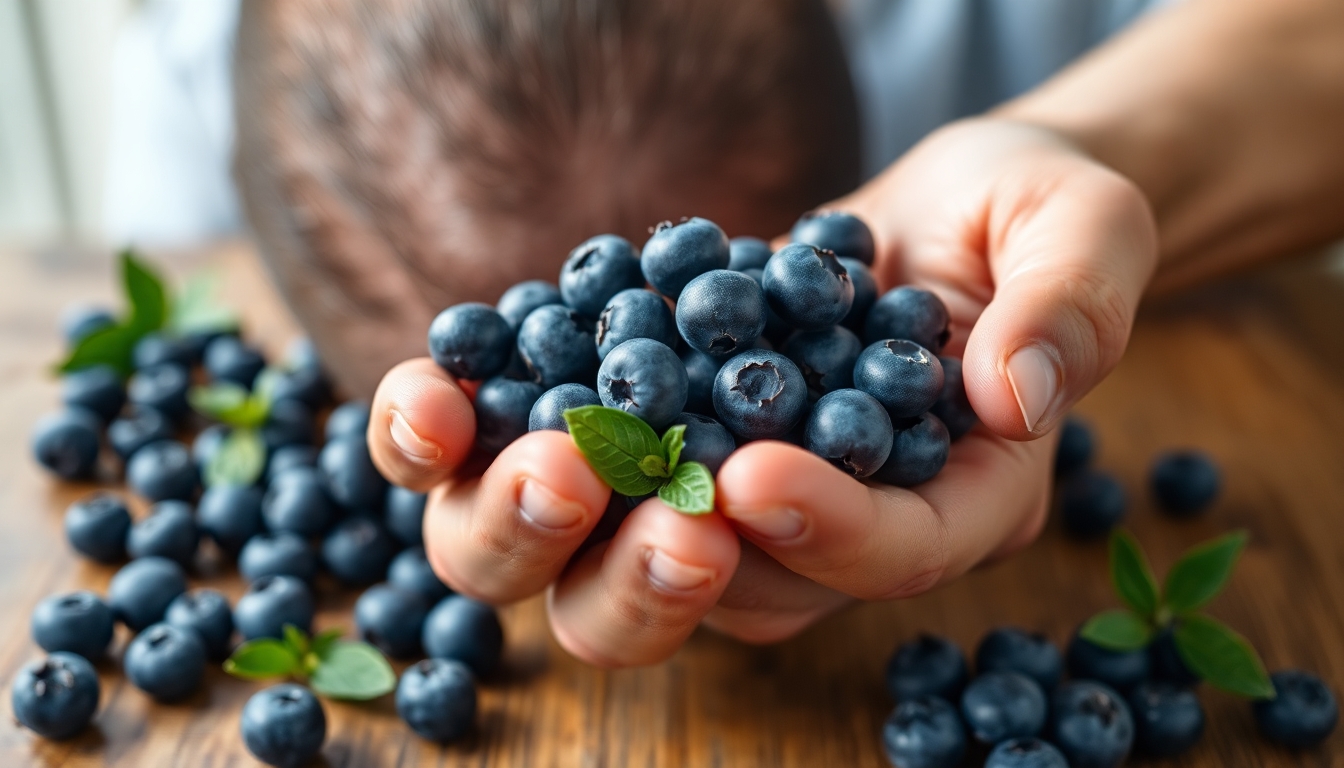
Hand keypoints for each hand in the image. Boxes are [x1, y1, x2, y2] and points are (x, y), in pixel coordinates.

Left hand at [369, 117, 1156, 665]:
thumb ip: (1069, 307)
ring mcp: (721, 484)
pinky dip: (475, 444)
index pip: (886, 555)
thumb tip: (1014, 392)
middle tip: (590, 479)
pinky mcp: (644, 430)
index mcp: (945, 501)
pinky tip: (433, 393)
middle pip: (724, 602)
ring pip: (610, 567)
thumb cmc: (1032, 219)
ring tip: (512, 441)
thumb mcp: (1085, 231)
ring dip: (537, 521)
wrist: (948, 211)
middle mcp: (823, 524)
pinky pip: (545, 471)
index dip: (821, 532)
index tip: (750, 474)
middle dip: (644, 569)